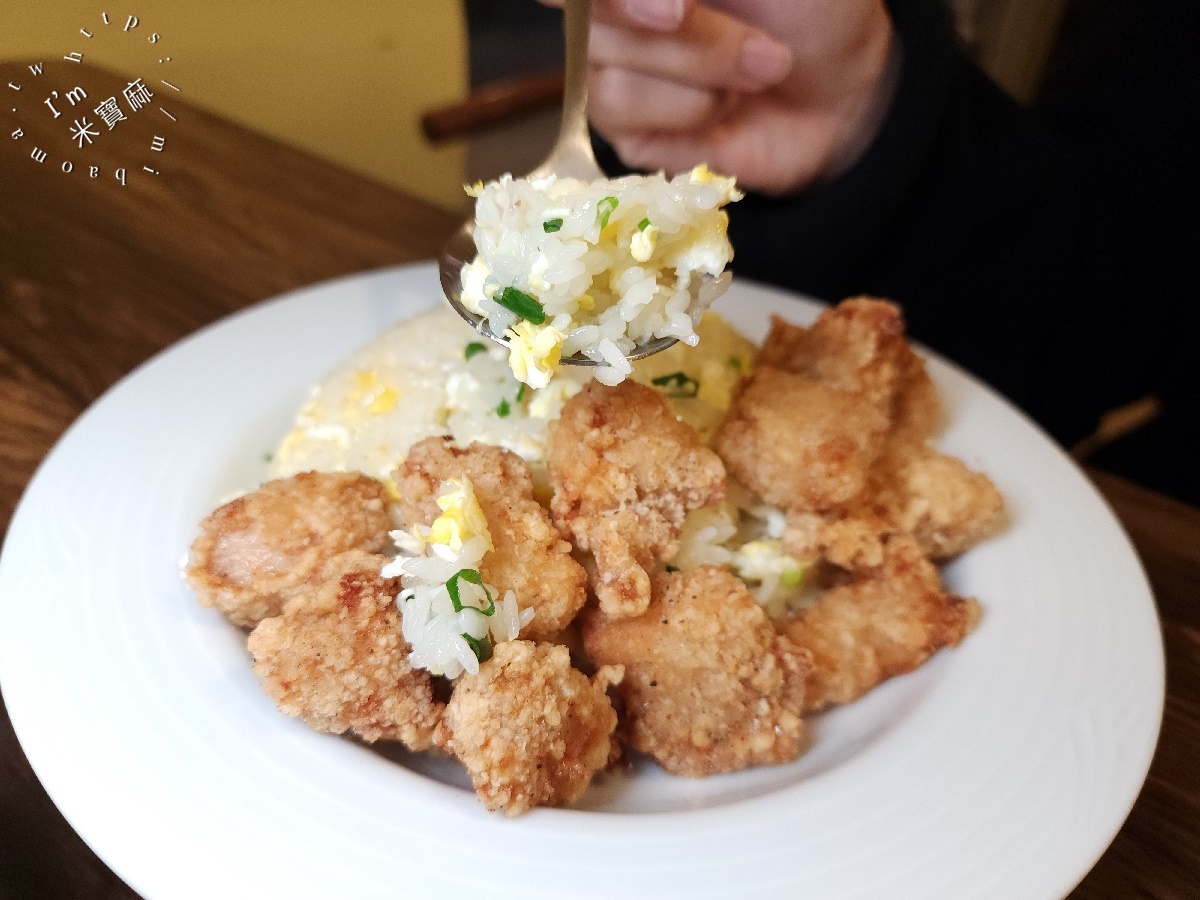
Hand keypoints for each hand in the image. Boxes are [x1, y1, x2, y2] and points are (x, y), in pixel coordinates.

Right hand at [538, 0, 896, 194]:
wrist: (849, 91)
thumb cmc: (813, 7)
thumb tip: (651, 2)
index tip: (673, 8)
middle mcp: (612, 10)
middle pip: (588, 21)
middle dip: (687, 37)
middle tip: (758, 47)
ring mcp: (613, 68)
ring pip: (610, 74)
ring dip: (700, 73)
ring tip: (756, 72)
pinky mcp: (626, 129)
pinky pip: (624, 117)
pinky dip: (691, 110)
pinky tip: (726, 108)